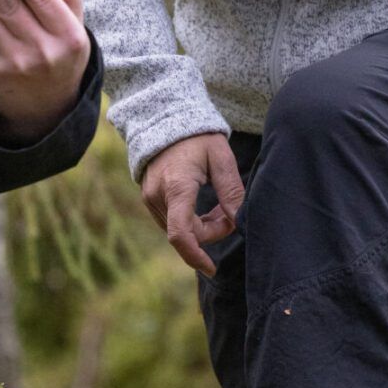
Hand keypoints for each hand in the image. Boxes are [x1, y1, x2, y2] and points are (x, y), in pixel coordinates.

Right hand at [140, 133, 245, 275]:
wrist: (165, 118)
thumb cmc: (197, 136)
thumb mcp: (220, 156)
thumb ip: (230, 189)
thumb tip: (238, 220)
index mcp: (177, 186)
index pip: (181, 233)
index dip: (196, 256)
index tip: (211, 268)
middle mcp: (158, 196)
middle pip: (187, 233)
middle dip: (212, 232)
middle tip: (230, 214)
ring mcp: (150, 198)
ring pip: (179, 230)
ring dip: (201, 227)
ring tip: (219, 207)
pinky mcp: (149, 199)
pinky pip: (171, 222)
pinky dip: (190, 222)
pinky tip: (203, 207)